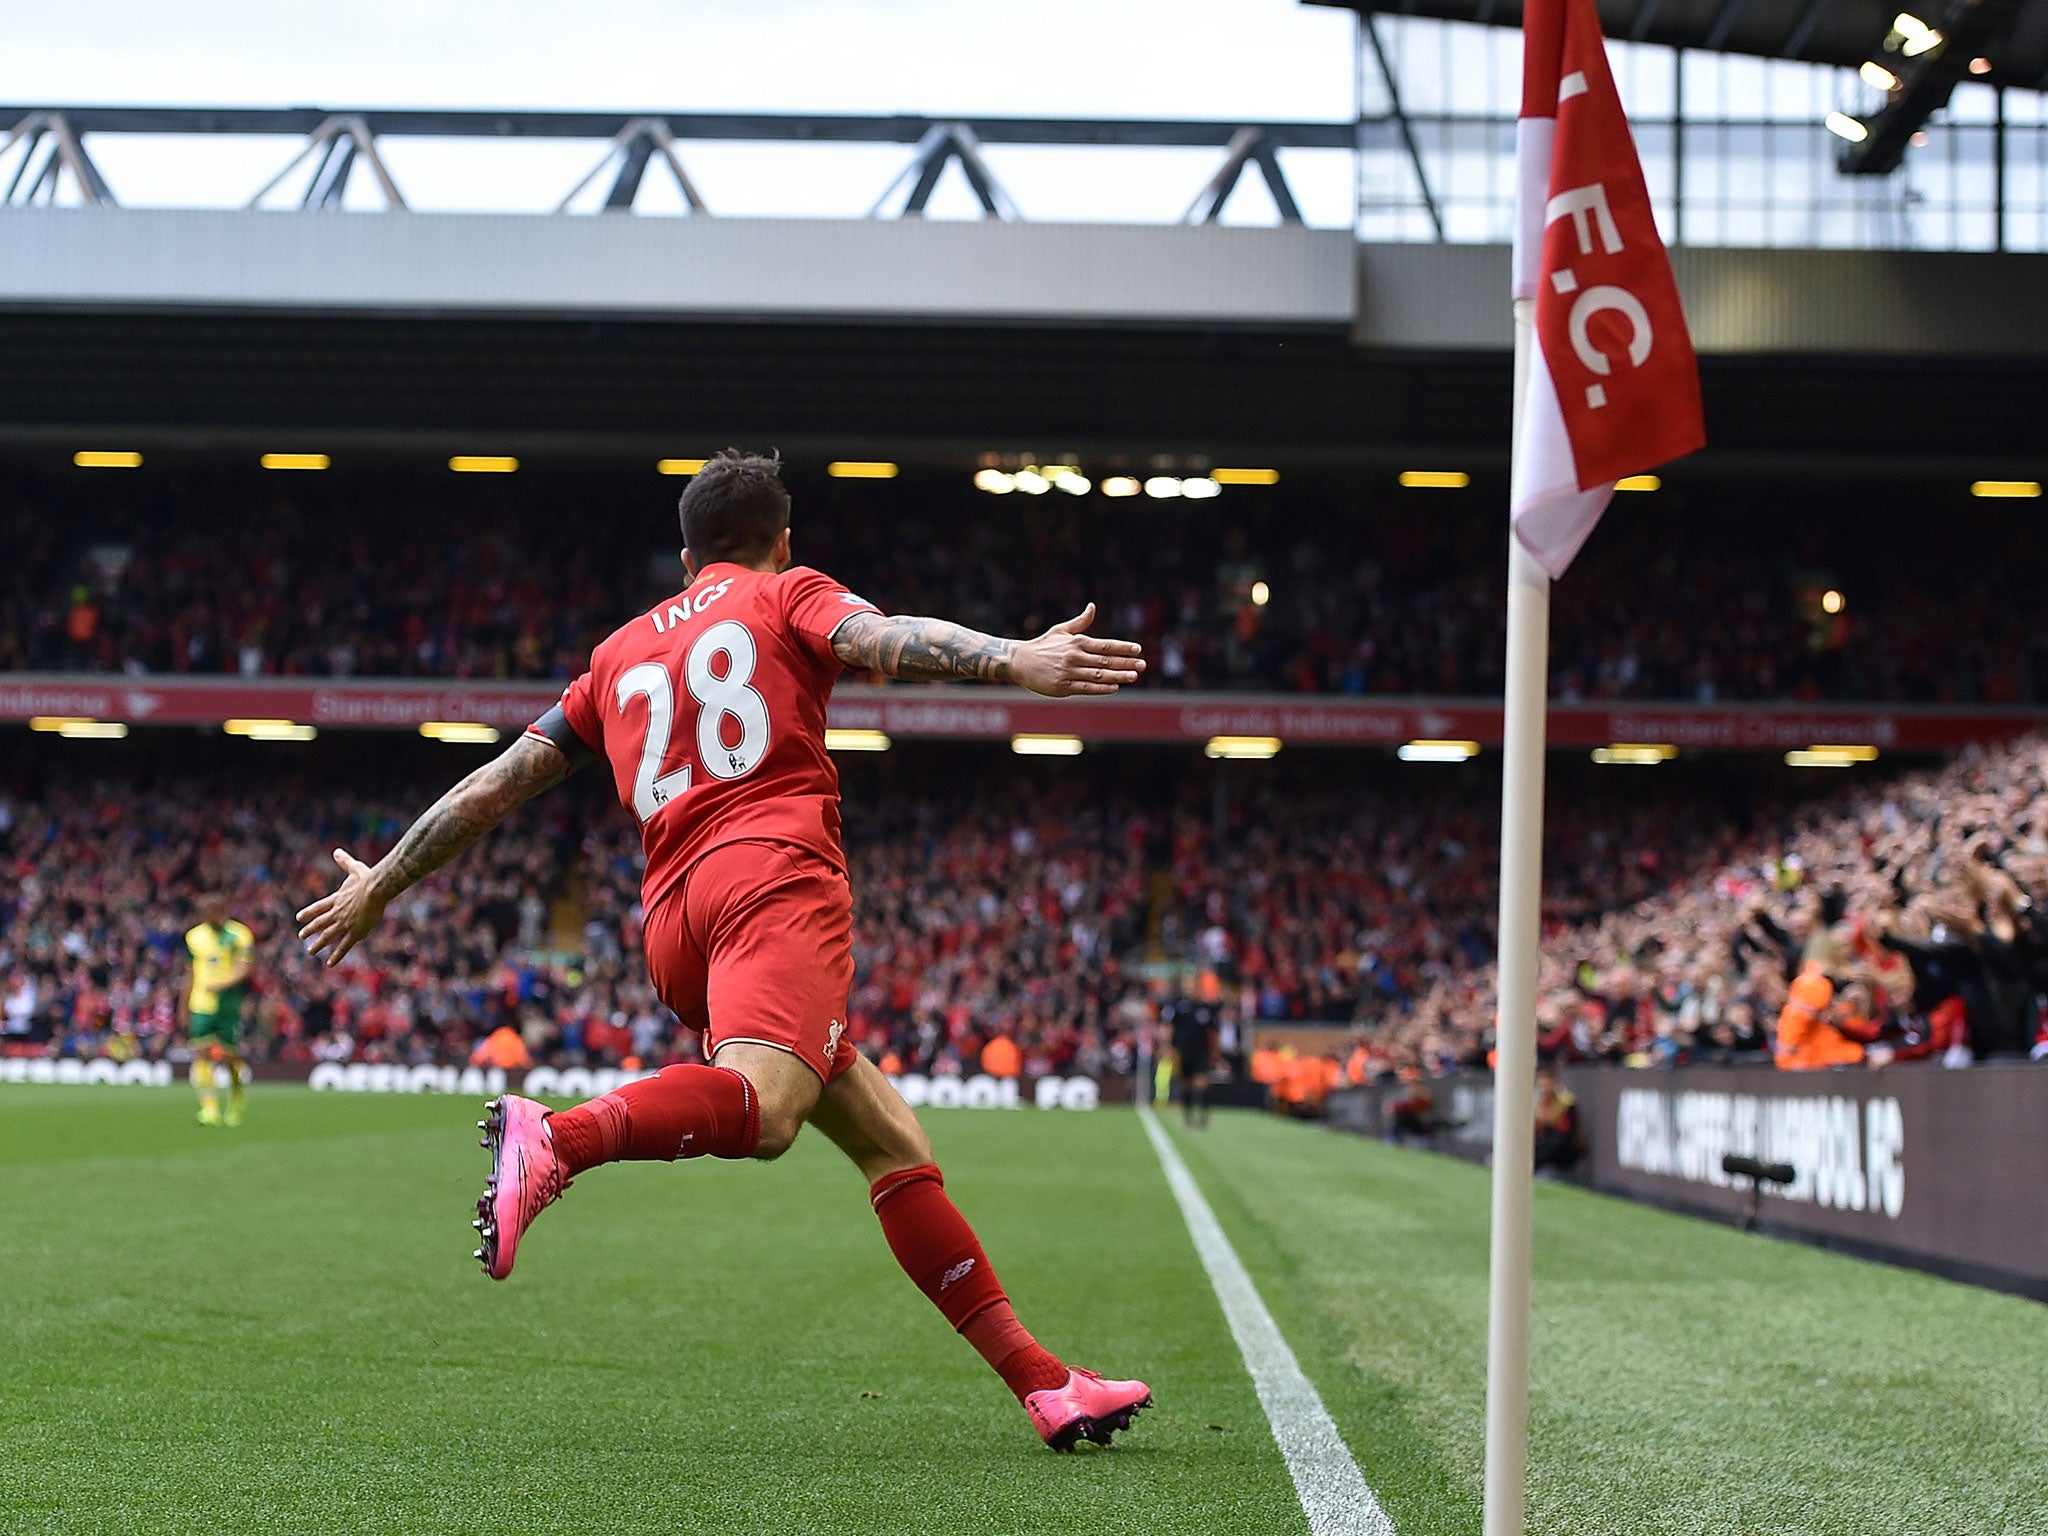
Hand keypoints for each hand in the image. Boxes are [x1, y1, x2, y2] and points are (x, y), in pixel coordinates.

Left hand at [295, 849, 387, 966]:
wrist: (375, 889)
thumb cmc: (367, 878)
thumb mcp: (355, 869)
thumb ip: (345, 862)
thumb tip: (337, 851)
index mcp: (336, 899)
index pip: (318, 908)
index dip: (308, 913)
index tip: (299, 918)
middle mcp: (337, 913)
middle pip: (320, 923)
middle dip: (309, 930)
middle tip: (301, 936)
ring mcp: (345, 924)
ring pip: (328, 937)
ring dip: (318, 944)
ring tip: (310, 951)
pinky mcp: (355, 932)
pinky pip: (344, 946)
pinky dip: (336, 955)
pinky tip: (329, 963)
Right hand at [1010, 604, 1144, 697]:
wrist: (1019, 662)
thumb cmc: (1042, 646)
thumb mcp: (1061, 630)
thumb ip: (1080, 622)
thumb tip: (1093, 606)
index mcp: (1076, 642)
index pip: (1105, 645)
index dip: (1123, 648)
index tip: (1138, 649)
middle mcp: (1074, 657)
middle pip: (1106, 661)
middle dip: (1126, 662)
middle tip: (1143, 665)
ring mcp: (1069, 672)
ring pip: (1099, 675)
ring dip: (1118, 676)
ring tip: (1134, 676)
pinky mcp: (1063, 687)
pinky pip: (1086, 688)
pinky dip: (1102, 688)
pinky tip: (1115, 687)